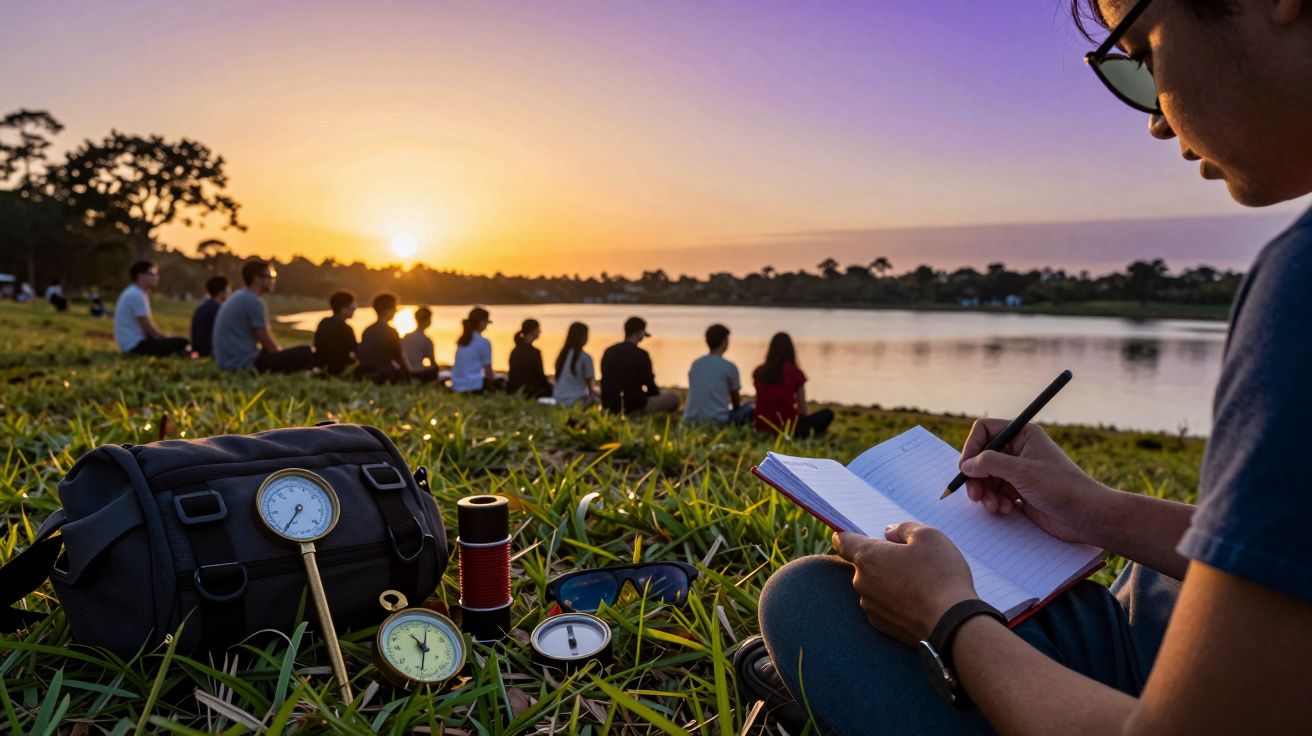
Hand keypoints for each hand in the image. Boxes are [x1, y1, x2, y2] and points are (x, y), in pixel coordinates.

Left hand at [832, 522, 976, 645]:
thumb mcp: (929, 536)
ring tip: (918, 582)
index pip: (842, 541)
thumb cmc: (940, 575)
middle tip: (908, 559)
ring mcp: (870, 607)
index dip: (848, 535)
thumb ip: (904, 528)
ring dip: (888, 581)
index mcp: (868, 557)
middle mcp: (861, 583)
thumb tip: (890, 533)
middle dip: (880, 559)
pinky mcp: (881, 626)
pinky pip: (883, 606)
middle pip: (863, 564)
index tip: (855, 533)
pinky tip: (917, 601)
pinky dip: (895, 601)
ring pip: (874, 586)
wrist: (952, 625)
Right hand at [958, 419, 1109, 542]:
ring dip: (986, 493)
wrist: (1087, 516)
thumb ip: (989, 463)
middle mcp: (1020, 450)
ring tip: (996, 507)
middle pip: (982, 457)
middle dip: (977, 477)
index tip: (966, 468)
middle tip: (975, 495)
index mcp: (1023, 435)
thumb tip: (966, 465)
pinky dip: (996, 502)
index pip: (985, 431)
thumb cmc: (1061, 488)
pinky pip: (997, 493)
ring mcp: (1020, 472)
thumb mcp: (1021, 471)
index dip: (972, 448)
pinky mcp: (1021, 491)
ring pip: (987, 478)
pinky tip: (1008, 510)